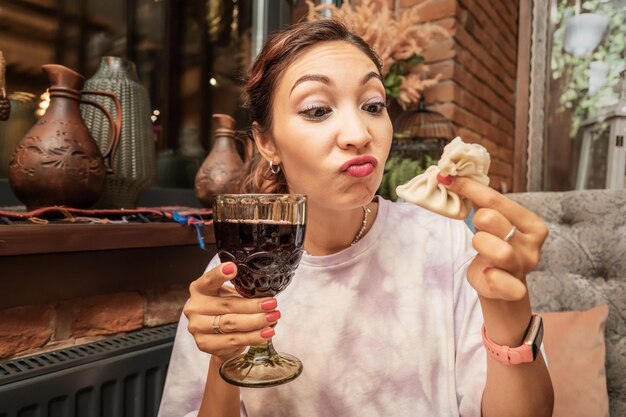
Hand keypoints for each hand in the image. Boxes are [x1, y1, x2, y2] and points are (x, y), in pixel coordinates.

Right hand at [183, 262, 279, 360]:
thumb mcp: (229, 294)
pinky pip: (233, 340)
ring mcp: (197, 327)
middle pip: (227, 305)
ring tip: (272, 318)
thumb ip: (240, 289)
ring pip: (231, 324)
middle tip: (271, 303)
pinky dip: (252, 337)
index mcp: (199, 289)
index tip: (233, 268)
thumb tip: (265, 289)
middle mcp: (195, 307)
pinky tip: (265, 333)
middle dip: (253, 305)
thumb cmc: (224, 309)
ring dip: (255, 321)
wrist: (215, 336)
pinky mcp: (205, 344)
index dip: (220, 274)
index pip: (209, 280)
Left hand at [439, 175, 548, 300]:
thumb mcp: (491, 223)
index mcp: (531, 225)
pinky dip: (491, 277)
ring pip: (498, 250)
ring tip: (481, 250)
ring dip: (480, 245)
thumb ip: (479, 202)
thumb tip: (451, 176)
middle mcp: (531, 246)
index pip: (496, 199)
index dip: (469, 188)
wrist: (500, 286)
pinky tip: (486, 272)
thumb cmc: (493, 248)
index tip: (449, 179)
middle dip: (478, 220)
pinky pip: (500, 282)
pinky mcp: (512, 289)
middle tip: (478, 228)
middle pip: (491, 219)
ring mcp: (523, 268)